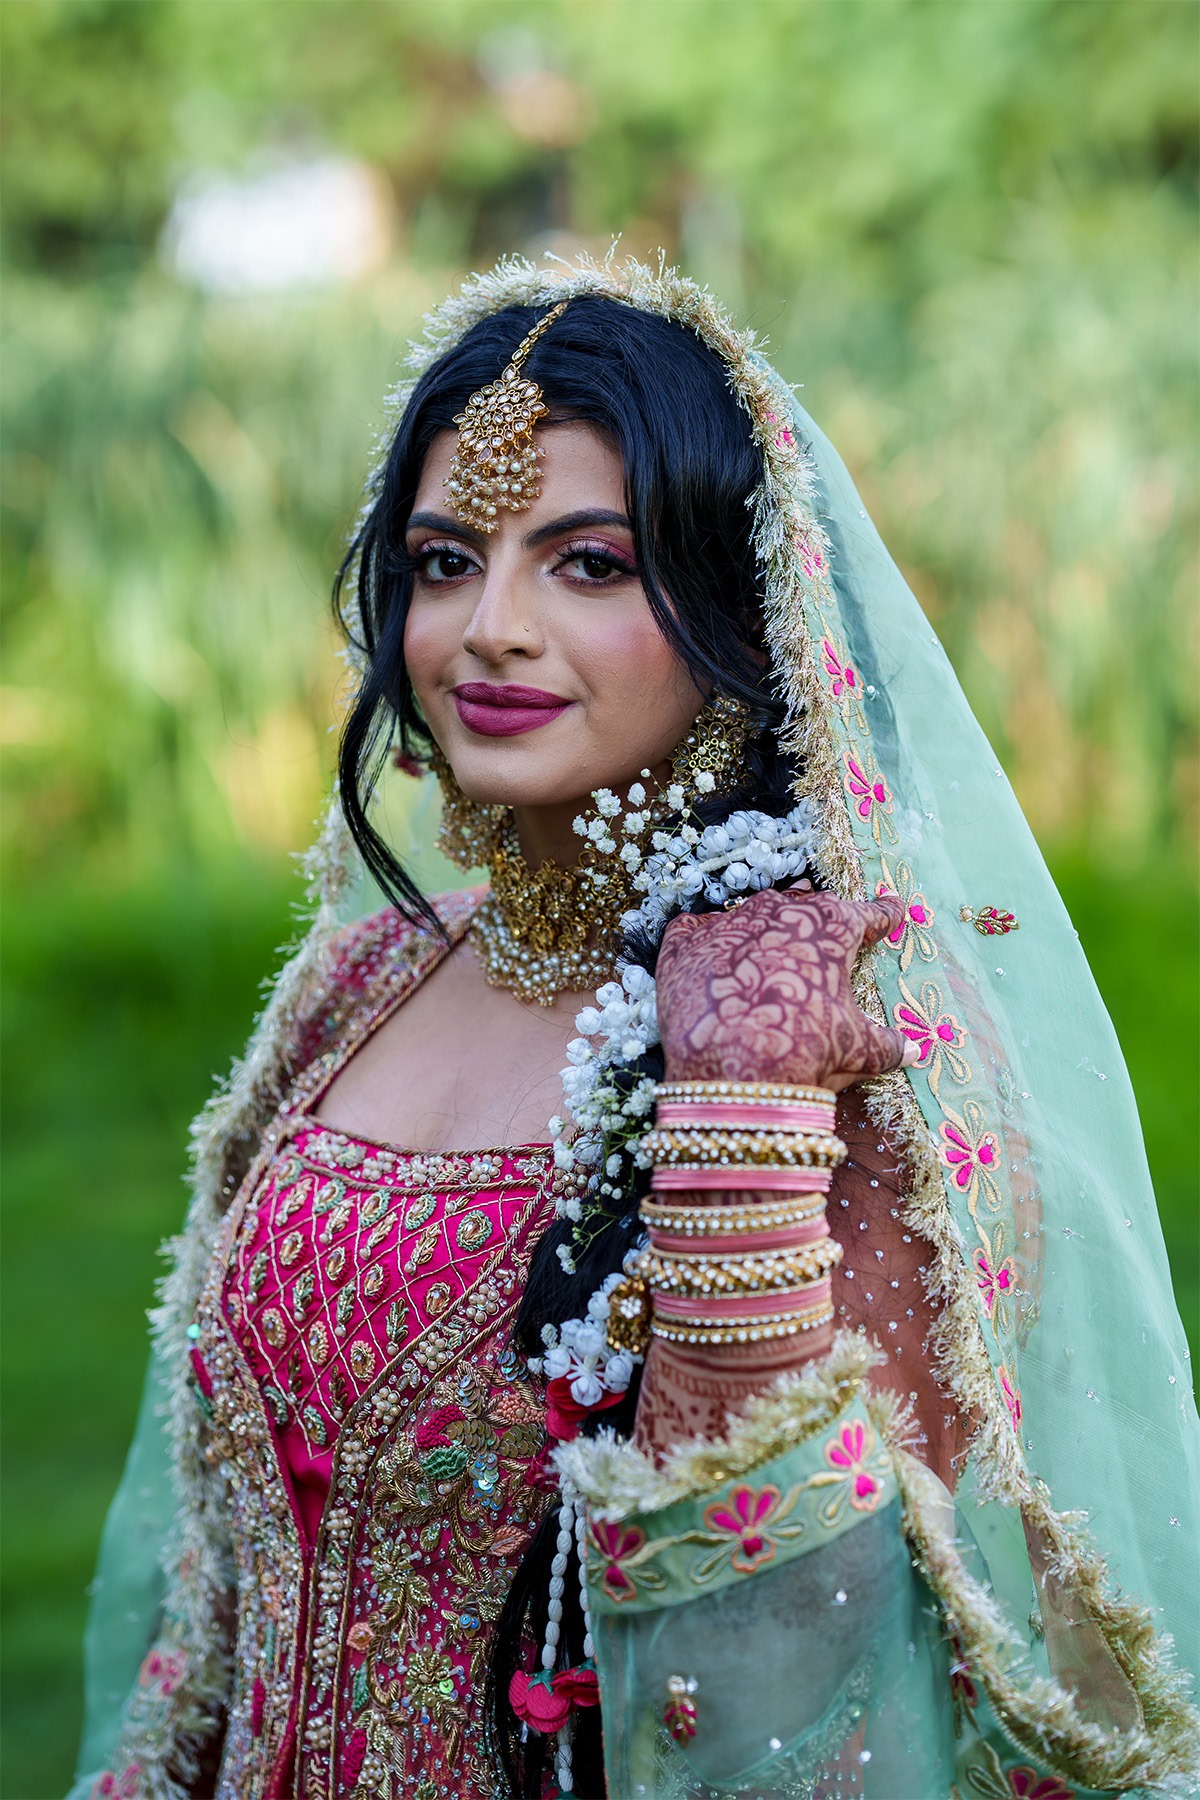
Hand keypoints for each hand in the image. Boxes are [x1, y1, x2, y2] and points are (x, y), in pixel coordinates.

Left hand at [655, 887, 916, 1090]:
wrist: (728, 1068)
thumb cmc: (806, 1049)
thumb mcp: (856, 1049)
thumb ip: (886, 1045)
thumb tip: (913, 1052)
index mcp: (830, 926)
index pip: (867, 914)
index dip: (883, 914)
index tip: (892, 909)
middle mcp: (779, 911)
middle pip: (806, 904)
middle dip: (818, 914)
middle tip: (825, 926)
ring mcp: (728, 922)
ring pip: (752, 912)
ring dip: (764, 925)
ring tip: (770, 939)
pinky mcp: (683, 944)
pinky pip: (695, 930)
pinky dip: (706, 939)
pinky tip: (709, 952)